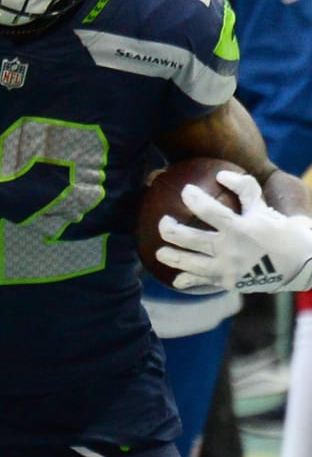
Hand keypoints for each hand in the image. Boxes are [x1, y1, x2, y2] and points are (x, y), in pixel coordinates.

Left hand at [156, 169, 311, 292]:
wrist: (301, 265)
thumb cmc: (280, 230)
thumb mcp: (264, 207)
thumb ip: (244, 188)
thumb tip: (220, 174)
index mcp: (241, 229)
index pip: (209, 211)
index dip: (194, 199)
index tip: (186, 191)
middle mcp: (231, 250)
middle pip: (190, 239)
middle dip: (170, 229)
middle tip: (164, 222)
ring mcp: (228, 269)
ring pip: (190, 263)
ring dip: (171, 256)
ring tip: (160, 252)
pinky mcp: (229, 283)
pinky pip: (203, 282)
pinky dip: (188, 280)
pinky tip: (176, 280)